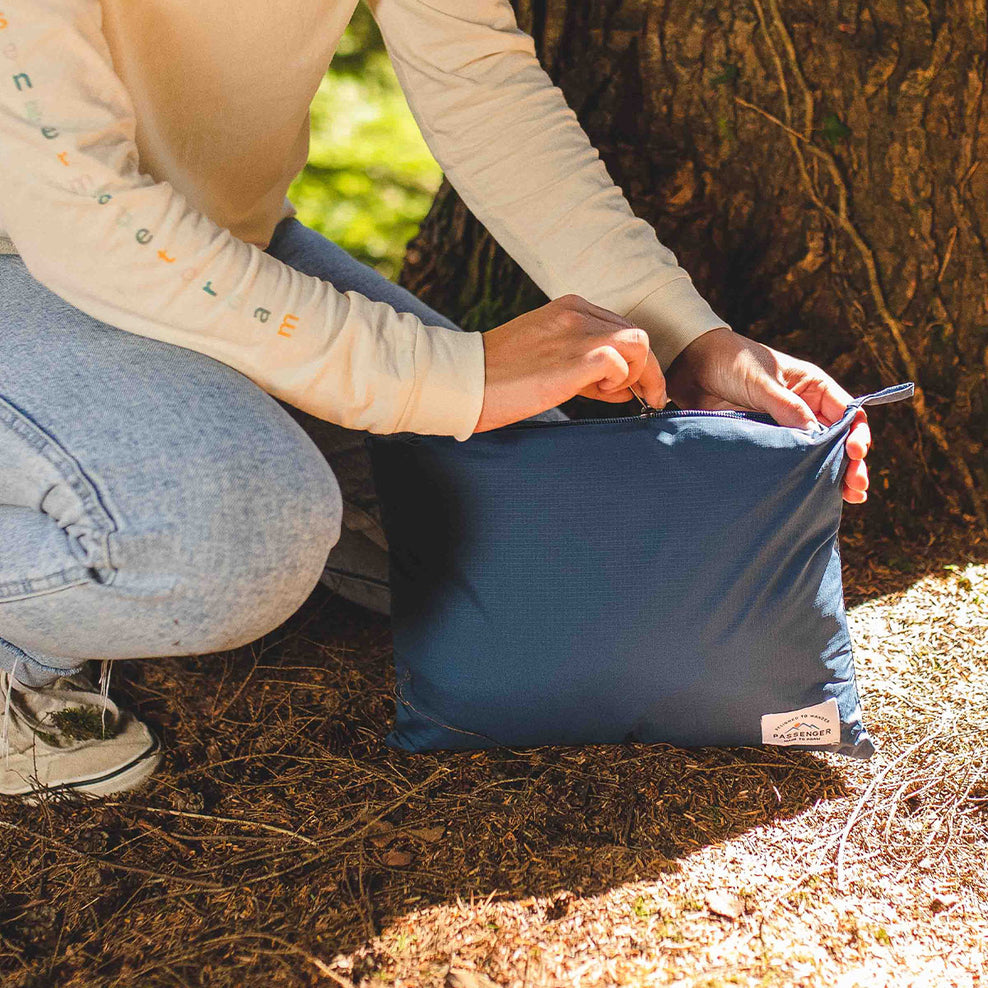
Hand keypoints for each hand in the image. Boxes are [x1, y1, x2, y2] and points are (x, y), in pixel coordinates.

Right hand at [475, 294, 665, 431]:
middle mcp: (576, 314)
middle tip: (639, 399)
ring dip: (637, 374)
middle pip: (637, 335)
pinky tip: (599, 395)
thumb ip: (581, 363)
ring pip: (639, 344)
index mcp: (569, 308)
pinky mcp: (574, 359)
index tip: (630, 387)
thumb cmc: (498, 377)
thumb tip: (619, 386)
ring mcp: (576, 334)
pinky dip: (619, 382)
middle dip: (645, 370)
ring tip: (610, 394)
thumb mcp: (543, 355)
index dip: (632, 359)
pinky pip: (620, 362)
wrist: (464, 380)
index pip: (620, 327)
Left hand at [665, 328, 869, 503]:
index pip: (848, 414)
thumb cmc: (731, 362)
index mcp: (813, 387)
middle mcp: (805, 409)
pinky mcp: (764, 442)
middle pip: (838, 441)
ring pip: (815, 456)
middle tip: (856, 487)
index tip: (855, 452)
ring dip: (830, 476)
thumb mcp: (762, 382)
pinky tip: (810, 494)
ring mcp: (785, 428)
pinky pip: (787, 462)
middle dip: (850, 463)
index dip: (856, 435)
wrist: (692, 366)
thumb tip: (814, 436)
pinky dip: (800, 478)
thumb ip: (787, 407)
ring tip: (847, 497)